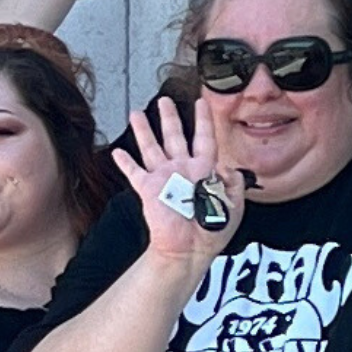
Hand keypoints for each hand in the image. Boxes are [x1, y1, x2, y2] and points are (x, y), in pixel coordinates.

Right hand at [113, 96, 246, 272]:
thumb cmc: (211, 231)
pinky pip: (134, 172)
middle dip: (169, 117)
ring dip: (144, 131)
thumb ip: (233, 183)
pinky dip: (125, 162)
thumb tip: (227, 166)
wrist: (189, 250)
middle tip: (164, 100)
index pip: (205, 138)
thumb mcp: (234, 205)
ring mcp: (164, 179)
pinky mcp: (148, 190)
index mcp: (204, 171)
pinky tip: (118, 152)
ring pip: (152, 147)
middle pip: (175, 136)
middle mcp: (182, 170)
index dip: (203, 120)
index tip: (201, 102)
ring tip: (136, 114)